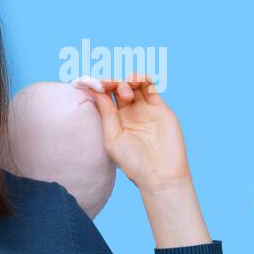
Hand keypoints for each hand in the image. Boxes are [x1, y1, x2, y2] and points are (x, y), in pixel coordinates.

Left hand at [78, 72, 191, 193]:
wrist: (160, 173)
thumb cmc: (133, 162)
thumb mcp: (112, 137)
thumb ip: (106, 112)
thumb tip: (95, 90)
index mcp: (115, 121)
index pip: (106, 97)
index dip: (100, 87)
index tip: (92, 83)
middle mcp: (130, 114)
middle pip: (119, 88)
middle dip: (114, 82)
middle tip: (111, 86)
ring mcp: (146, 110)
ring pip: (136, 85)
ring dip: (129, 79)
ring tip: (127, 90)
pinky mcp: (161, 109)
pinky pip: (152, 88)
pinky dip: (145, 79)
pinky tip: (139, 81)